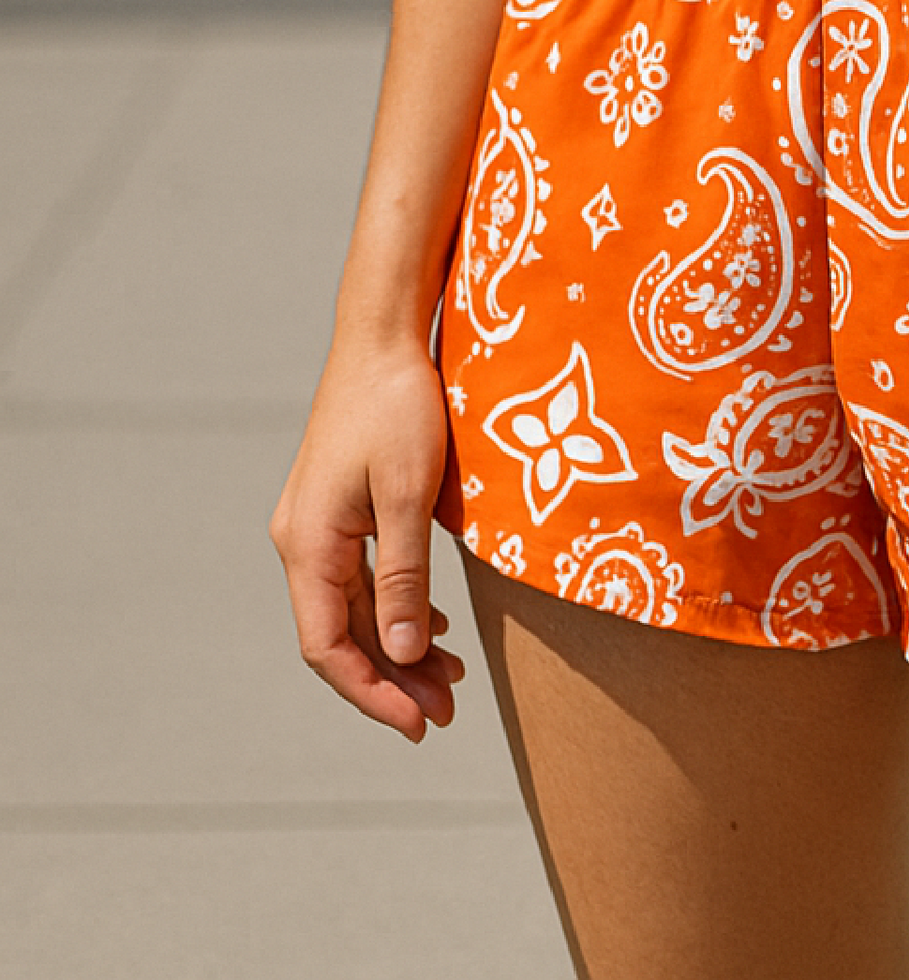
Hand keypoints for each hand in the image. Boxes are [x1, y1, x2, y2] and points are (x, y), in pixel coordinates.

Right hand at [270, 338, 464, 741]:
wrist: (382, 335)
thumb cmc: (398, 406)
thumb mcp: (407, 494)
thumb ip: (403, 575)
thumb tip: (400, 655)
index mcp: (308, 544)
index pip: (328, 648)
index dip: (373, 693)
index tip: (419, 725)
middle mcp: (302, 542)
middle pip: (343, 635)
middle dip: (394, 680)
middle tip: (450, 712)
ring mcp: (318, 526)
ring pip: (355, 609)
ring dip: (398, 648)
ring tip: (453, 678)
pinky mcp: (340, 509)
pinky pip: (362, 579)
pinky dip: (396, 609)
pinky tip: (432, 626)